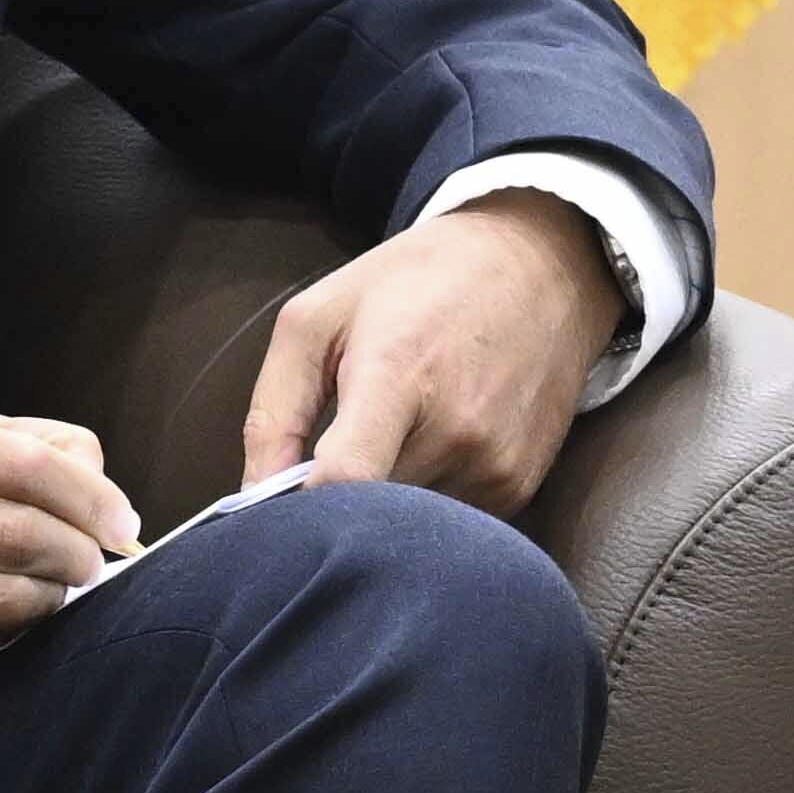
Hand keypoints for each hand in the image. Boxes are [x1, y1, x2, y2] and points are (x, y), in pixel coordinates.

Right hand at [0, 399, 136, 702]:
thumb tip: (91, 465)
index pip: (21, 462)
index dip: (89, 493)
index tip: (121, 517)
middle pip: (21, 528)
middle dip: (81, 549)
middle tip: (96, 559)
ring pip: (4, 592)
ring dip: (53, 595)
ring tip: (57, 589)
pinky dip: (11, 629)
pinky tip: (11, 617)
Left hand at [242, 192, 612, 516]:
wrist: (540, 266)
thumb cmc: (419, 282)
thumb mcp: (321, 316)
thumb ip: (275, 409)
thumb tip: (253, 496)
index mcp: (398, 374)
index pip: (345, 479)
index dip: (301, 509)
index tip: (280, 507)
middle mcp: (458, 427)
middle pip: (369, 513)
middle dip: (336, 502)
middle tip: (328, 461)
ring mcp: (495, 461)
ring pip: (408, 526)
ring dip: (385, 502)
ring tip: (393, 439)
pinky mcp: (520, 483)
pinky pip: (450, 521)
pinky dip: (427, 498)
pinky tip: (435, 444)